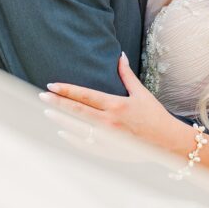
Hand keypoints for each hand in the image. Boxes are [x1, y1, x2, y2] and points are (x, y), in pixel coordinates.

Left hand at [39, 54, 185, 152]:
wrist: (167, 143)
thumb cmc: (155, 116)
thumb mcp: (141, 93)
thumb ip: (127, 75)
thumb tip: (119, 55)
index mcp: (116, 105)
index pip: (85, 96)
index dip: (66, 90)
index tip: (52, 85)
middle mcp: (109, 122)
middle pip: (76, 111)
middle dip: (57, 103)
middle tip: (41, 96)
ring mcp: (107, 139)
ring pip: (76, 128)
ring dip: (60, 120)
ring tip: (47, 112)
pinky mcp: (108, 151)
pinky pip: (84, 145)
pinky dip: (72, 138)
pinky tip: (62, 132)